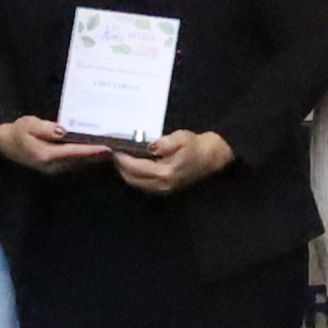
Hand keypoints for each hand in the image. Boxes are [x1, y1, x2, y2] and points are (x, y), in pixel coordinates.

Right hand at [0, 115, 116, 172]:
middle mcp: (54, 166)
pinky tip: (100, 149)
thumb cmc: (18, 132)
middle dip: (99, 153)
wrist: (8, 145)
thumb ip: (45, 128)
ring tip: (114, 145)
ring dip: (96, 156)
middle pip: (81, 160)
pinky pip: (78, 162)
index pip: (73, 151)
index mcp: (46, 155)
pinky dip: (90, 156)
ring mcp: (58, 169)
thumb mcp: (28, 125)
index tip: (107, 146)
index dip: (90, 149)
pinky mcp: (60, 167)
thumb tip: (62, 131)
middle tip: (118, 144)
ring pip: (82, 163)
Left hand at [112, 130, 234, 195]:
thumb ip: (165, 142)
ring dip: (126, 171)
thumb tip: (150, 146)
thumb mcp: (182, 137)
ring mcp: (163, 190)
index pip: (135, 168)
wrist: (212, 158)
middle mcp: (161, 185)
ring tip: (122, 157)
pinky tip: (133, 164)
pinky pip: (142, 185)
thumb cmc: (196, 146)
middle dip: (121, 166)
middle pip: (131, 178)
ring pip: (135, 183)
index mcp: (165, 173)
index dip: (122, 158)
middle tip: (116, 151)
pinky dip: (134, 175)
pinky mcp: (164, 190)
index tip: (115, 148)